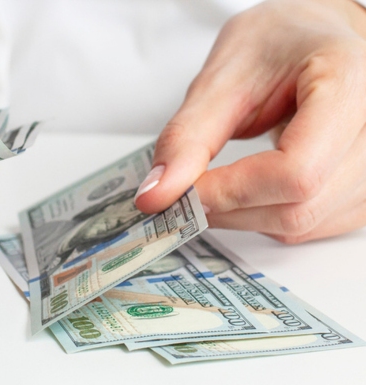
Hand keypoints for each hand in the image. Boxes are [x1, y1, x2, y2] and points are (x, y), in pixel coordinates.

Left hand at [135, 0, 365, 243]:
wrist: (316, 39)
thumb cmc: (281, 43)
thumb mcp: (225, 75)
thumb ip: (190, 135)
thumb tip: (157, 193)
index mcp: (351, 84)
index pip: (295, 170)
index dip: (230, 191)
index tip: (182, 190)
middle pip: (298, 204)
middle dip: (227, 207)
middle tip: (185, 190)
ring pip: (301, 224)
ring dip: (241, 216)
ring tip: (215, 183)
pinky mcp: (362, 190)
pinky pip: (309, 227)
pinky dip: (263, 217)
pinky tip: (246, 189)